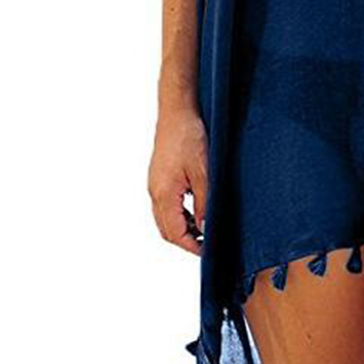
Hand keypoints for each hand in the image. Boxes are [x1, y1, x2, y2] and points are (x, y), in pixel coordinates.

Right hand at [148, 106, 208, 255]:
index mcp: (163, 194)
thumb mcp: (204, 171)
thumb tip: (206, 228)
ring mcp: (155, 184)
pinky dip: (180, 212)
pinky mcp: (159, 176)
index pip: (174, 233)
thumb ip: (205, 202)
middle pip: (166, 229)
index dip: (191, 246)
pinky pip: (166, 203)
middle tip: (208, 243)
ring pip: (165, 217)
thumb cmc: (188, 136)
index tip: (208, 251)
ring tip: (205, 227)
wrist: (176, 111)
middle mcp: (155, 191)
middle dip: (186, 240)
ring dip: (183, 226)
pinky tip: (196, 207)